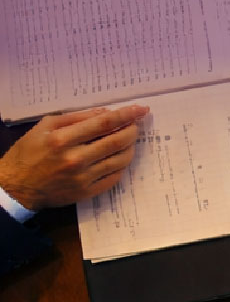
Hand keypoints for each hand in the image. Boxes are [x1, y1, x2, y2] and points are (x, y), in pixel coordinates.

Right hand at [0, 106, 149, 209]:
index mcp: (63, 140)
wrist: (16, 187)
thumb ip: (75, 118)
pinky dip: (121, 164)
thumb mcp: (44, 127)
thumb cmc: (28, 153)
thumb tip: (104, 112)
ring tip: (129, 139)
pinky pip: (114, 177)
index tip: (140, 109)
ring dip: (130, 147)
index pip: (104, 124)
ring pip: (120, 160)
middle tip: (136, 124)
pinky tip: (119, 157)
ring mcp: (83, 177)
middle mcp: (75, 159)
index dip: (126, 115)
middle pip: (117, 141)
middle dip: (132, 130)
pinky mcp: (86, 192)